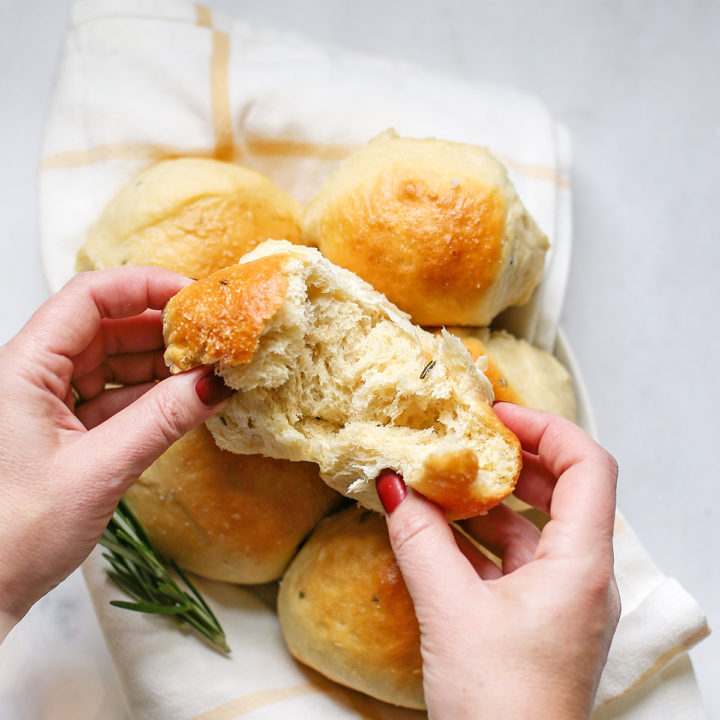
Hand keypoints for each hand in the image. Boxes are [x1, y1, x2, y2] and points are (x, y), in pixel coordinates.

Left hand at [0, 268, 231, 629]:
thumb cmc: (12, 535)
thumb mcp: (99, 470)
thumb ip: (162, 420)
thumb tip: (215, 382)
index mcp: (24, 368)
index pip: (89, 298)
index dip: (144, 286)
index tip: (195, 298)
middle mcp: (33, 374)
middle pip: (106, 325)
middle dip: (162, 329)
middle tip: (214, 339)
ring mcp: (48, 401)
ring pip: (113, 361)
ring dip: (160, 365)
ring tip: (208, 371)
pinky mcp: (63, 428)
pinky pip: (113, 396)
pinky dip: (150, 396)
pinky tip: (184, 401)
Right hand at [376, 403, 619, 718]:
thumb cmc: (499, 704)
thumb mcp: (450, 610)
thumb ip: (419, 539)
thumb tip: (391, 483)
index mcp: (581, 565)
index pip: (588, 465)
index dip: (545, 427)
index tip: (495, 414)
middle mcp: (584, 577)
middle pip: (565, 490)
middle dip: (514, 460)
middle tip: (467, 441)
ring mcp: (565, 601)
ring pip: (537, 527)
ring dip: (492, 501)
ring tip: (445, 483)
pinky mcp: (542, 621)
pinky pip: (518, 561)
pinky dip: (484, 540)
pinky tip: (443, 534)